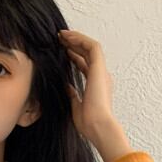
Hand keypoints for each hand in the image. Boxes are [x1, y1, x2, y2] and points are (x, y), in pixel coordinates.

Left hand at [58, 29, 115, 144]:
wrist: (98, 127)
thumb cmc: (88, 123)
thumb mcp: (75, 106)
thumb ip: (72, 94)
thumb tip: (65, 86)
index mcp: (96, 86)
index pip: (85, 65)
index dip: (73, 56)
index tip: (61, 51)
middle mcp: (101, 76)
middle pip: (87, 54)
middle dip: (74, 44)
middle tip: (59, 38)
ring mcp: (101, 71)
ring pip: (90, 47)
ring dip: (76, 38)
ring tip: (62, 34)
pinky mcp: (99, 68)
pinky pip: (92, 47)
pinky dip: (81, 39)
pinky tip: (68, 36)